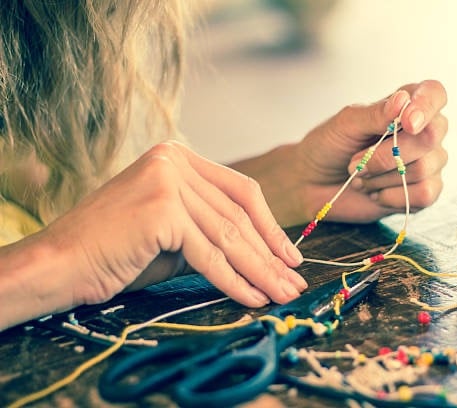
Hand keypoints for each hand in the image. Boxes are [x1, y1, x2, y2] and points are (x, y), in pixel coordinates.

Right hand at [29, 142, 306, 314]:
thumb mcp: (172, 233)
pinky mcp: (162, 208)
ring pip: (228, 236)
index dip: (269, 227)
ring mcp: (167, 180)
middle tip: (293, 282)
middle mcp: (174, 160)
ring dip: (260, 271)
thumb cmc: (114, 251)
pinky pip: (209, 254)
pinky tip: (253, 298)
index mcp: (178, 156)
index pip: (239, 191)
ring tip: (281, 294)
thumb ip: (210, 229)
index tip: (288, 256)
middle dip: (269, 255)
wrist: (59, 264)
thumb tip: (261, 251)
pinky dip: (234, 281)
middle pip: (237, 216)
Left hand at [236, 81, 447, 225]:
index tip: (407, 123)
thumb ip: (375, 114)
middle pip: (430, 136)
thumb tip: (402, 101)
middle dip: (386, 154)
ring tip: (360, 177)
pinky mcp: (422, 193)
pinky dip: (392, 196)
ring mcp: (426, 163)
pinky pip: (424, 194)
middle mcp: (423, 132)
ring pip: (424, 168)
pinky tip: (374, 192)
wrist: (313, 184)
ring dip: (381, 177)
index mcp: (407, 105)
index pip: (434, 94)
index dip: (426, 106)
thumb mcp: (345, 124)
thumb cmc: (329, 147)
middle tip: (356, 161)